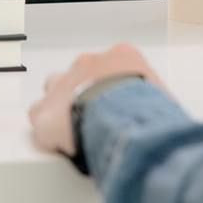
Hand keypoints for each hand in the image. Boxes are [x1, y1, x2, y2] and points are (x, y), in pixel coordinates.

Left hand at [28, 43, 163, 158]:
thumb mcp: (162, 96)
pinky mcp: (45, 111)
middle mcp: (89, 63)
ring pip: (55, 91)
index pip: (114, 65)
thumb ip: (154, 100)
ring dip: (62, 107)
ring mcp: (64, 84)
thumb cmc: (148, 107)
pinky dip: (47, 133)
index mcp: (122, 56)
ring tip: (76, 131)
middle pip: (81, 74)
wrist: (122, 116)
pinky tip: (60, 146)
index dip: (115, 87)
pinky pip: (40, 120)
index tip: (120, 105)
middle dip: (85, 92)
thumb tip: (162, 117)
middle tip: (97, 119)